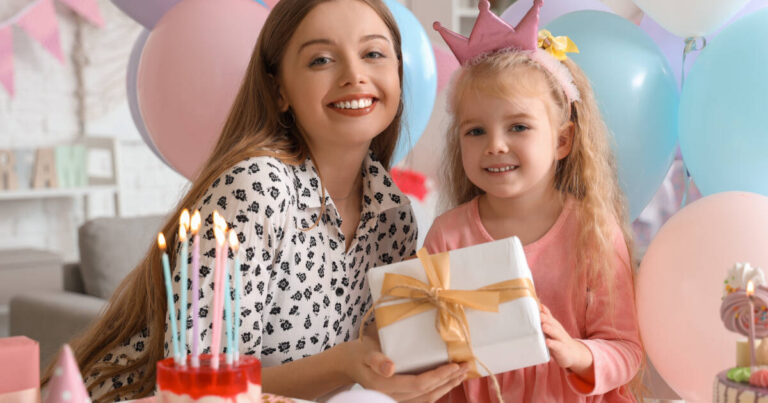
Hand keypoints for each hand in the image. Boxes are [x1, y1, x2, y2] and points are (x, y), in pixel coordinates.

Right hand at [342, 324, 469, 401]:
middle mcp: (392, 397)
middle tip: (466, 367)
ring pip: (427, 399)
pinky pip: (422, 399)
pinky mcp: (400, 399)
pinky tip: (447, 383)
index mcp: (385, 386)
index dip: (439, 376)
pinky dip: (437, 391)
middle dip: (448, 381)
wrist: (350, 364)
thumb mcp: (365, 352)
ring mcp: (396, 400)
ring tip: (462, 375)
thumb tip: (390, 368)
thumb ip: (377, 360)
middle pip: (427, 392)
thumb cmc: (360, 354)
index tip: (454, 365)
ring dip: (446, 387)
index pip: (419, 384)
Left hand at [540, 304, 593, 379]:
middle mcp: (558, 331)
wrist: (574, 354)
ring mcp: (561, 340)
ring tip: (543, 326)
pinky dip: (553, 344)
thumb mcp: (553, 328)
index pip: (549, 317)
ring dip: (550, 330)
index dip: (543, 312)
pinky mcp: (562, 350)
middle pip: (553, 324)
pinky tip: (547, 342)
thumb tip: (540, 306)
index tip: (536, 306)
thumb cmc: (558, 340)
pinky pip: (558, 346)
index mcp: (554, 326)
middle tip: (539, 315)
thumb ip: (547, 318)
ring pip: (556, 334)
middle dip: (546, 319)